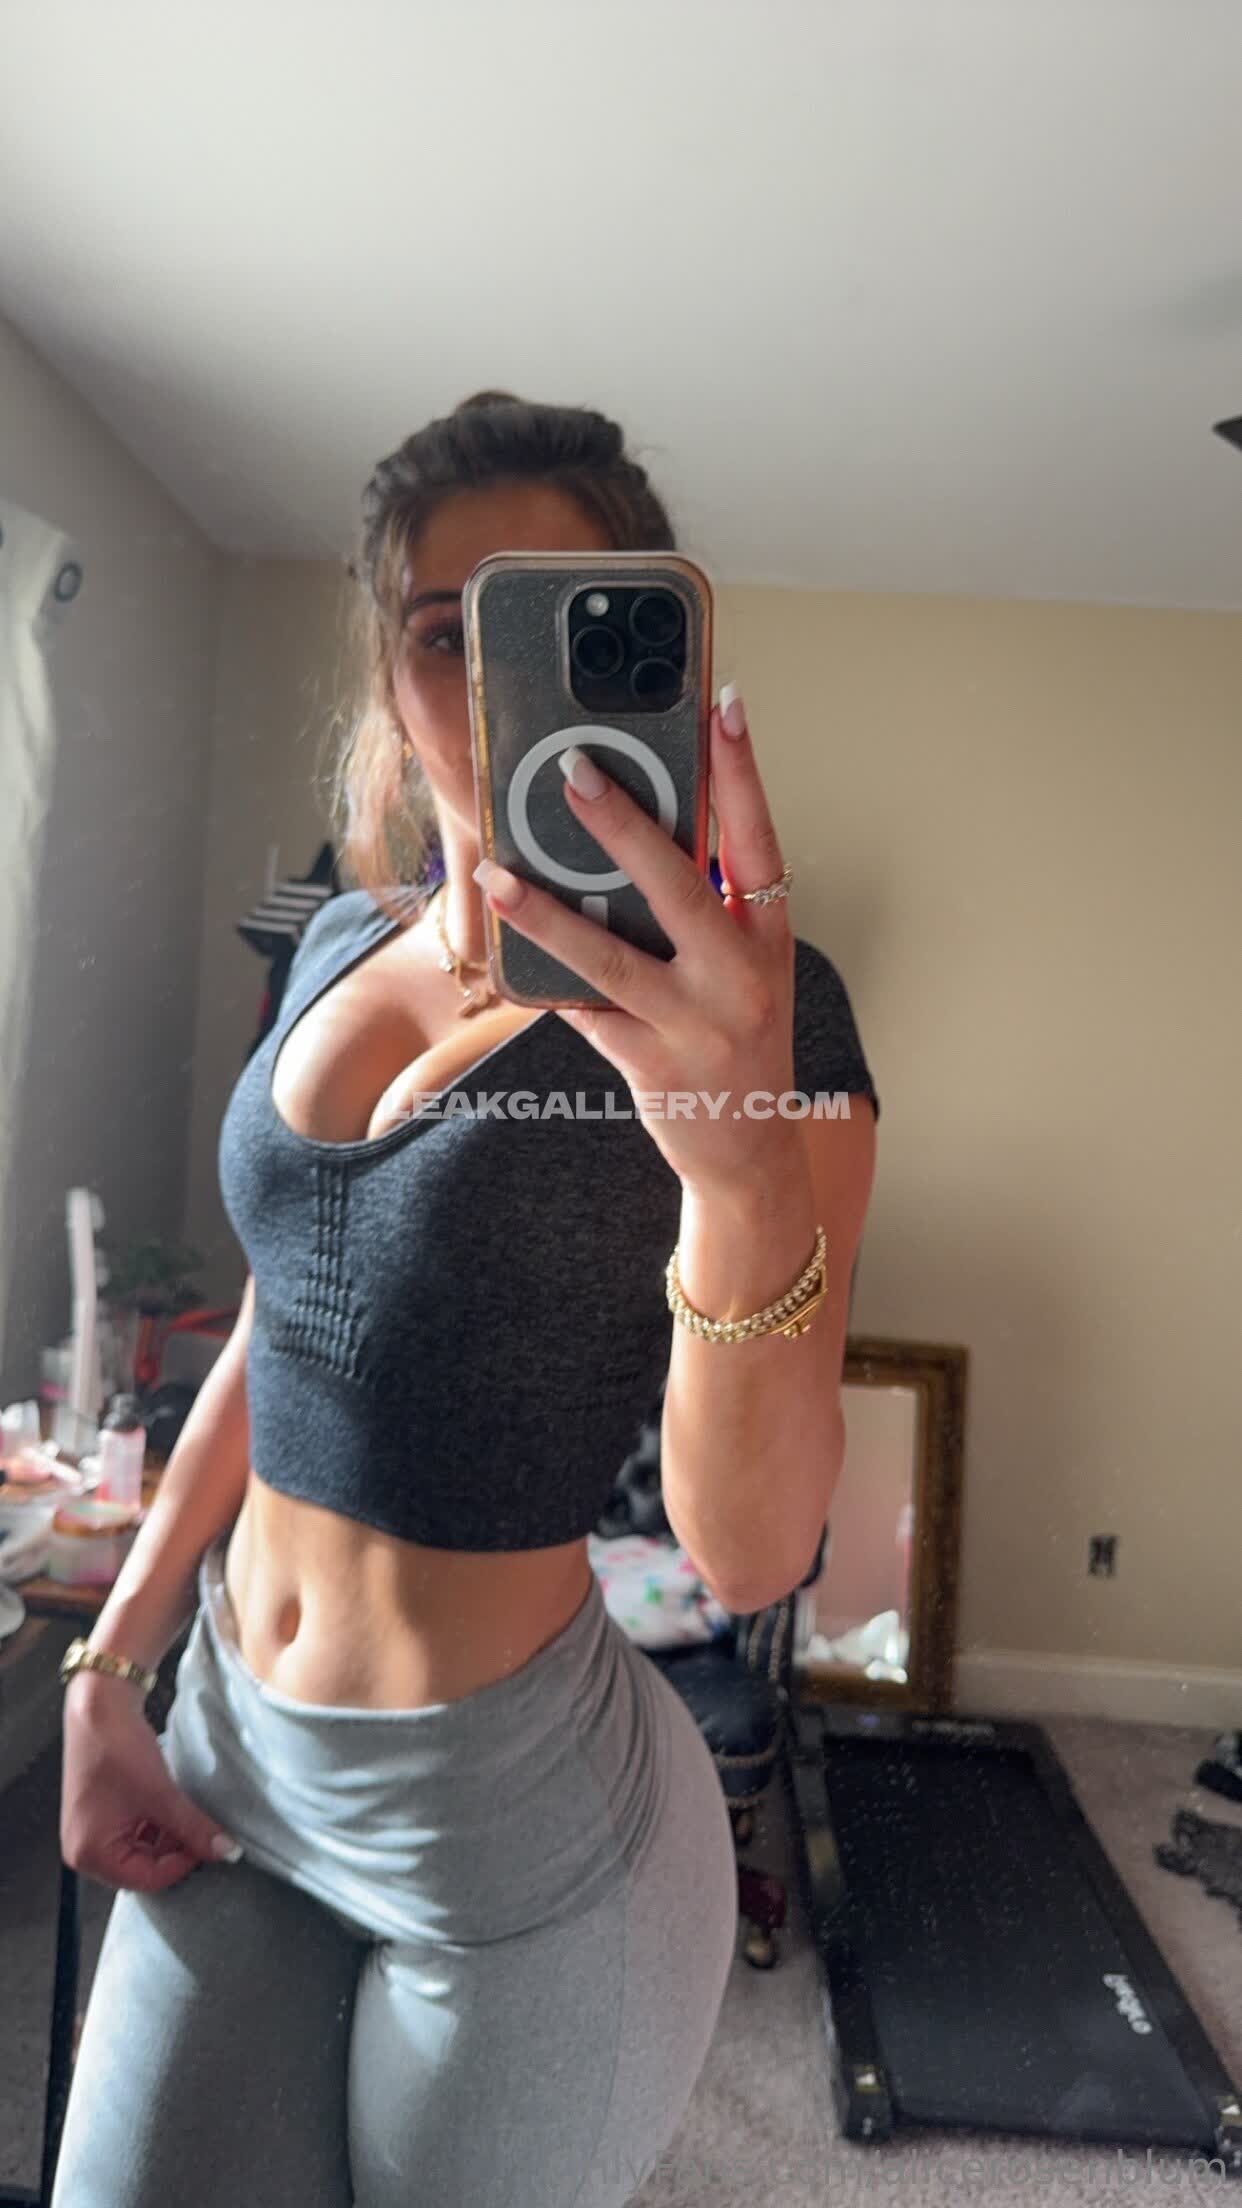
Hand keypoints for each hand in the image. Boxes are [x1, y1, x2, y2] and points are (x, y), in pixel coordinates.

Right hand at [61, 1677, 242, 1890]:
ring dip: (168, 1837)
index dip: (182, 1865)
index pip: (146, 1880)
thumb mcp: (162, 1794)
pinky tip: (174, 1807)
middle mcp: (84, 1850)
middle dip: (175, 1852)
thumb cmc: (119, 1750)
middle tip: (203, 1832)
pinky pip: (134, 1831)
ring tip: (190, 1815)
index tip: (209, 1845)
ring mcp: (91, 1831)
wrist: (100, 1703)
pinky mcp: (101, 1813)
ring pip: (141, 1849)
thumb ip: (195, 1828)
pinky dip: (156, 1824)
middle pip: (142, 1868)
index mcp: (90, 1855)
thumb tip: (227, 1852)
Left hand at [473, 687, 802, 1196]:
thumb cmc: (738, 1044)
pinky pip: (584, 1010)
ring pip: (610, 957)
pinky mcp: (650, 1063)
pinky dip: (544, 978)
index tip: (724, 704)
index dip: (743, 772)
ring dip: (548, 912)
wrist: (751, 1154)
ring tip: (500, 874)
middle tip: (573, 771)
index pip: (760, 840)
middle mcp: (740, 976)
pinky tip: (504, 948)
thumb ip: (704, 912)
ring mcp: (695, 1023)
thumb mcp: (742, 971)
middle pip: (678, 885)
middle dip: (622, 823)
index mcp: (768, 938)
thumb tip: (632, 844)